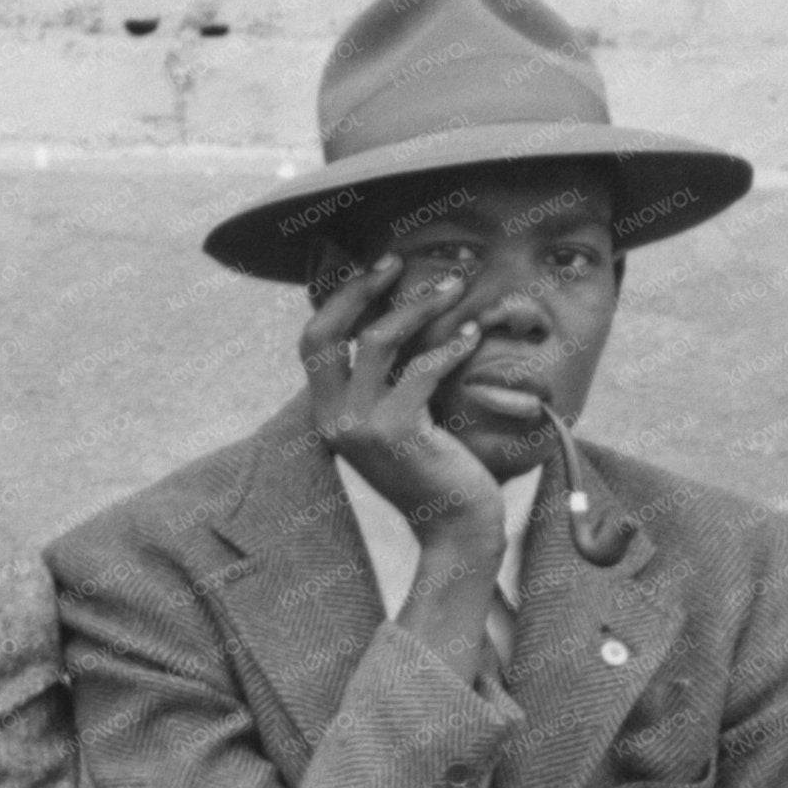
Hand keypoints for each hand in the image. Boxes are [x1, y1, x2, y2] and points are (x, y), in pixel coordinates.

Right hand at [299, 251, 502, 540]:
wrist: (455, 526)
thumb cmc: (436, 469)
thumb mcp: (398, 420)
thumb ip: (385, 381)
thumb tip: (399, 319)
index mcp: (328, 414)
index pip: (315, 342)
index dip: (340, 298)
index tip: (377, 269)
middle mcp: (333, 420)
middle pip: (328, 333)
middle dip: (361, 288)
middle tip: (398, 260)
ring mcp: (360, 428)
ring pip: (378, 341)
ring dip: (419, 306)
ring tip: (455, 288)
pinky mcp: (396, 434)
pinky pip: (421, 370)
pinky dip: (450, 345)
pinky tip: (472, 335)